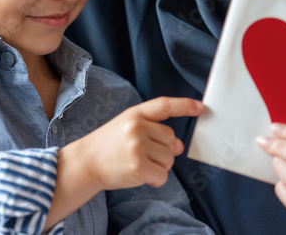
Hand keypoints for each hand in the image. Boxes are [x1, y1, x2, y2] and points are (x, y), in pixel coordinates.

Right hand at [72, 96, 203, 189]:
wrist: (84, 164)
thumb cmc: (108, 148)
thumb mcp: (127, 130)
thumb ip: (154, 133)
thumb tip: (180, 146)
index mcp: (134, 114)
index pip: (164, 105)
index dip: (184, 106)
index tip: (201, 107)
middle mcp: (136, 127)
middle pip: (171, 140)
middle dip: (163, 152)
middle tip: (142, 156)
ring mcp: (137, 146)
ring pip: (169, 159)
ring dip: (158, 167)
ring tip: (137, 165)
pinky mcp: (137, 166)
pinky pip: (162, 175)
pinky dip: (155, 180)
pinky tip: (139, 176)